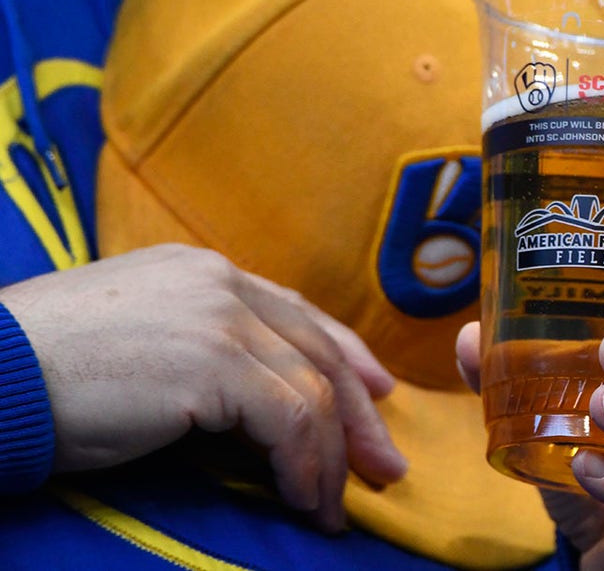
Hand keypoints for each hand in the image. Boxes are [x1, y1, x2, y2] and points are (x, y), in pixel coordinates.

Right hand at [0, 243, 406, 531]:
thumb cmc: (44, 371)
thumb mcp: (138, 342)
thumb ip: (200, 347)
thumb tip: (250, 399)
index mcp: (201, 271)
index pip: (296, 312)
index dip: (345, 355)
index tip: (376, 393)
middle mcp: (220, 282)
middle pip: (318, 349)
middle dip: (357, 414)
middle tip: (383, 466)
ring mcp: (220, 316)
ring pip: (312, 390)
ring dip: (330, 458)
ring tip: (331, 509)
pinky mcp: (214, 360)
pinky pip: (290, 420)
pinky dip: (305, 466)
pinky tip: (301, 499)